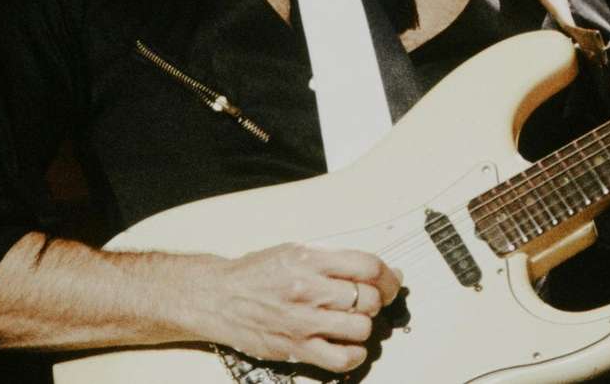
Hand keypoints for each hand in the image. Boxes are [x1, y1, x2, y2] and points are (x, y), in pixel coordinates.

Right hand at [185, 243, 401, 372]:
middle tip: (370, 301)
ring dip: (365, 326)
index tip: (390, 280)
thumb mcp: (296, 251)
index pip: (368, 266)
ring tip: (355, 321)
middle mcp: (309, 289)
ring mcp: (303, 321)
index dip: (388, 276)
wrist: (218, 296)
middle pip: (368, 298)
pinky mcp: (296, 348)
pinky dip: (354, 354)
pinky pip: (341, 358)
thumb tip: (378, 271)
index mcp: (311, 259)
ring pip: (360, 328)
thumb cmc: (256, 273)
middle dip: (377, 300)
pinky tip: (349, 345)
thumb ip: (336, 260)